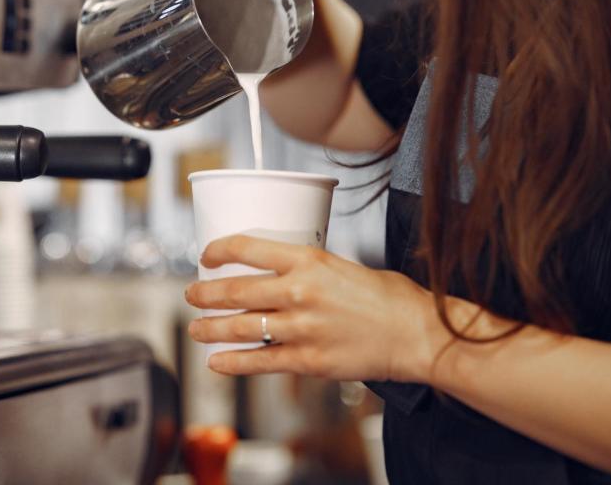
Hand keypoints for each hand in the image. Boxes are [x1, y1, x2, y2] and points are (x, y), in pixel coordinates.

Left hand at [185, 235, 441, 381]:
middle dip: (204, 294)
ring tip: (196, 329)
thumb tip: (278, 274)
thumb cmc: (388, 298)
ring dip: (210, 329)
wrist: (418, 335)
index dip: (218, 250)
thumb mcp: (344, 266)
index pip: (247, 248)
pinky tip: (216, 362)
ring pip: (240, 327)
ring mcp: (301, 329)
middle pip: (234, 291)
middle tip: (192, 295)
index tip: (206, 255)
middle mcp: (300, 292)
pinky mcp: (308, 361)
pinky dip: (232, 362)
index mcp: (309, 260)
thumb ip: (309, 270)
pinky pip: (260, 361)